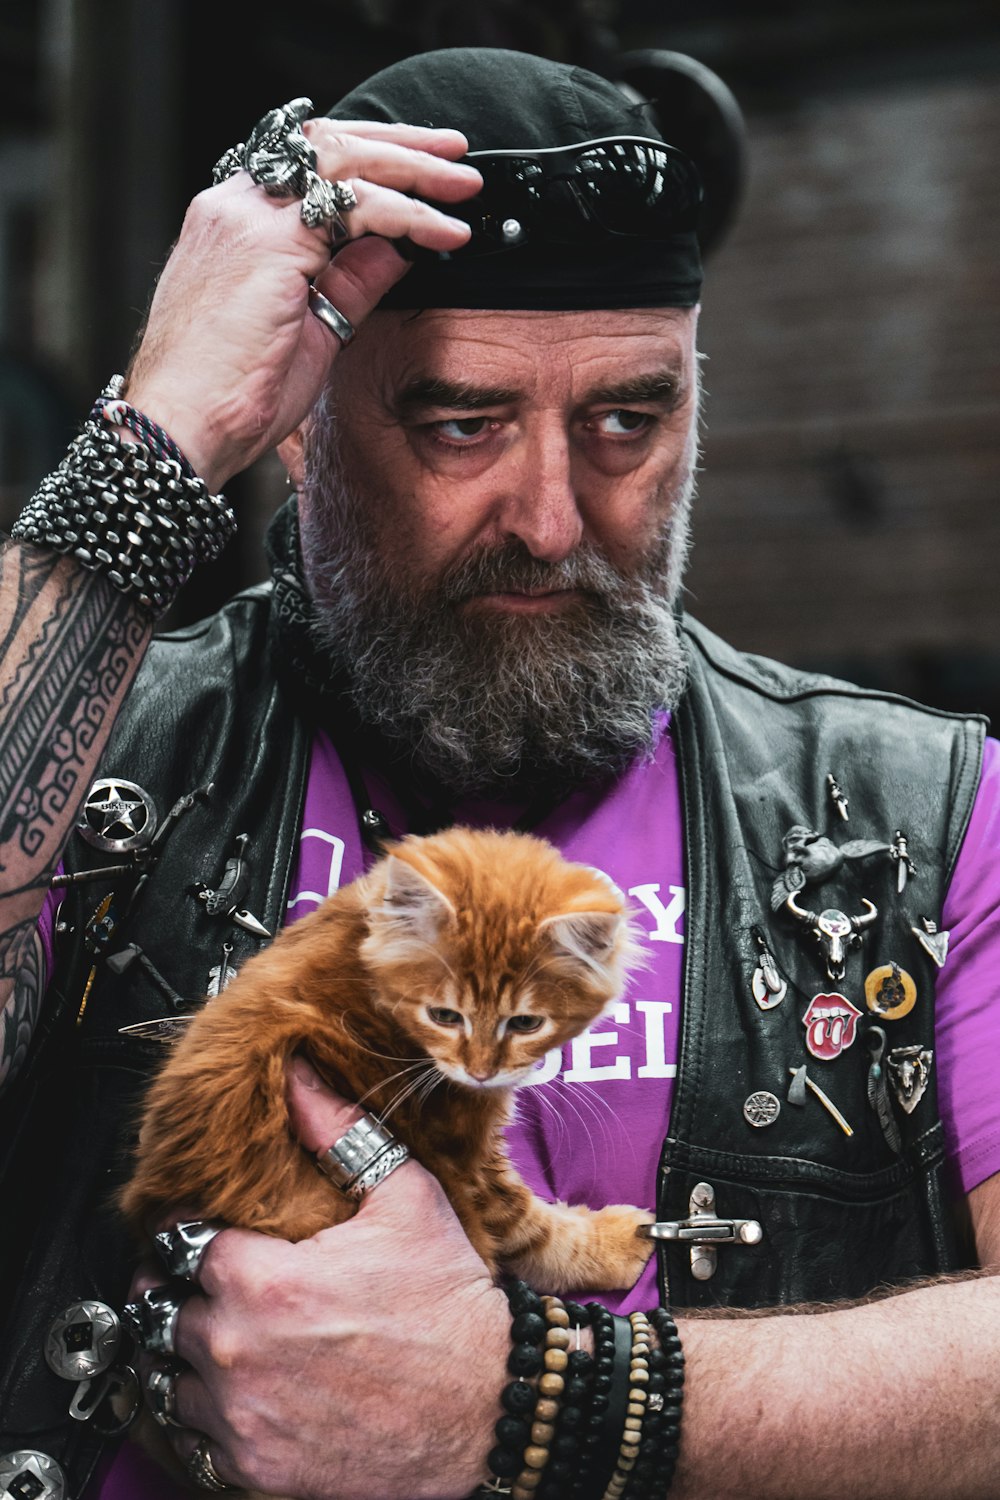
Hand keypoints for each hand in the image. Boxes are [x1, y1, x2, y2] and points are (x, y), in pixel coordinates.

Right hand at [124, 119, 481, 491]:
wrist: (183, 427)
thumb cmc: (230, 396)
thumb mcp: (309, 332)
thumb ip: (350, 284)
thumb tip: (396, 250)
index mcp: (233, 221)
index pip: (305, 159)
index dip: (366, 155)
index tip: (417, 167)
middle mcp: (234, 205)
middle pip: (327, 142)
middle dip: (399, 144)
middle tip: (455, 154)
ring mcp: (247, 218)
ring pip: (344, 163)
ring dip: (413, 169)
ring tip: (463, 186)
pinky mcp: (268, 243)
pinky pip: (356, 209)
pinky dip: (410, 215)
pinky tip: (445, 232)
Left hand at [136, 1057, 508, 1499]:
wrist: (490, 1408)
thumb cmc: (449, 1302)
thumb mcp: (405, 1197)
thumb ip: (340, 1130)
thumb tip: (300, 1074)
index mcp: (263, 1279)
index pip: (178, 1241)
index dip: (193, 1228)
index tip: (211, 1229)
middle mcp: (238, 1352)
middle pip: (164, 1306)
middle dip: (187, 1289)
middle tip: (221, 1281)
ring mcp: (242, 1418)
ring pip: (172, 1373)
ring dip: (192, 1351)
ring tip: (234, 1334)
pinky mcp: (254, 1470)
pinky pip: (195, 1436)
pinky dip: (211, 1411)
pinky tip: (250, 1387)